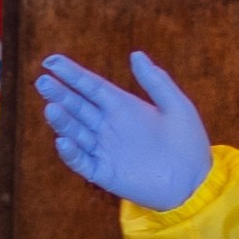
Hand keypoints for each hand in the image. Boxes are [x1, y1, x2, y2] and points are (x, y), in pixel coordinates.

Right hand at [37, 51, 217, 213]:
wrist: (196, 184)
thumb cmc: (190, 144)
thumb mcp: (177, 106)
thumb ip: (156, 81)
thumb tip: (135, 54)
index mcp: (123, 106)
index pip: (90, 86)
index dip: (71, 74)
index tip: (51, 62)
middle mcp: (109, 126)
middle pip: (77, 107)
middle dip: (59, 94)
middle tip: (43, 82)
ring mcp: (104, 149)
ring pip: (75, 132)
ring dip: (62, 121)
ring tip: (51, 108)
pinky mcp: (104, 173)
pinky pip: (82, 162)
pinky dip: (71, 153)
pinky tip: (64, 141)